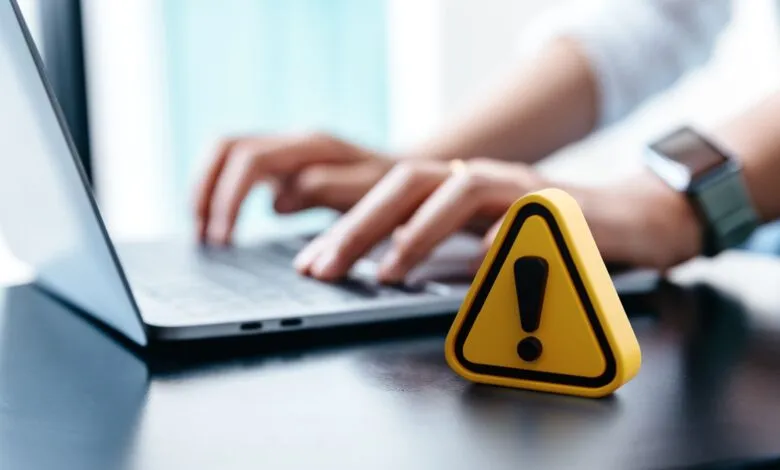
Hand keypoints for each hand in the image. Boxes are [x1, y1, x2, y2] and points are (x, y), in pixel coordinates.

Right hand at [195, 133, 392, 243]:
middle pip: (227, 147)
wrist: (410, 177)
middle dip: (206, 191)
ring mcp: (286, 149)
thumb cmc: (394, 189)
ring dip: (206, 190)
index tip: (222, 241)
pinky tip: (218, 225)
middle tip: (202, 237)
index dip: (229, 199)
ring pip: (225, 153)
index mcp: (313, 145)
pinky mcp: (282, 164)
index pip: (250, 160)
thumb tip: (278, 202)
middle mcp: (294, 141)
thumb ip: (329, 190)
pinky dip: (220, 193)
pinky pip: (237, 168)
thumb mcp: (372, 192)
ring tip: (200, 233)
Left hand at [294, 158, 547, 281]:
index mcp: (451, 185)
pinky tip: (479, 260)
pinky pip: (524, 215)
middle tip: (327, 267)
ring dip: (418, 232)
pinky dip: (499, 236)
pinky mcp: (556, 205)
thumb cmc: (538, 234)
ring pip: (460, 191)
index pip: (386, 196)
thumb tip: (381, 269)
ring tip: (389, 272)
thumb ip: (437, 246)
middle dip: (360, 226)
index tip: (312, 262)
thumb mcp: (476, 237)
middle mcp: (478, 177)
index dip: (345, 226)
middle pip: (409, 183)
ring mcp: (516, 187)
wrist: (616, 219)